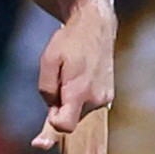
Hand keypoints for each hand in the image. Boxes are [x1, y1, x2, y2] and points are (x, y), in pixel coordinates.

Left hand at [34, 0, 116, 140]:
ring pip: (79, 113)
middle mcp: (95, 99)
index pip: (64, 127)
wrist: (96, 26)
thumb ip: (47, 88)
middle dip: (59, 110)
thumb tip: (51, 108)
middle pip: (70, 121)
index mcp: (79, 91)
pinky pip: (87, 105)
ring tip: (69, 75)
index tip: (46, 121)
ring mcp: (104, 98)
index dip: (51, 127)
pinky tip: (78, 78)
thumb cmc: (69, 41)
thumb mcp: (48, 60)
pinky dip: (79, 98)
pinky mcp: (108, 95)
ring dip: (69, 102)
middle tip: (56, 85)